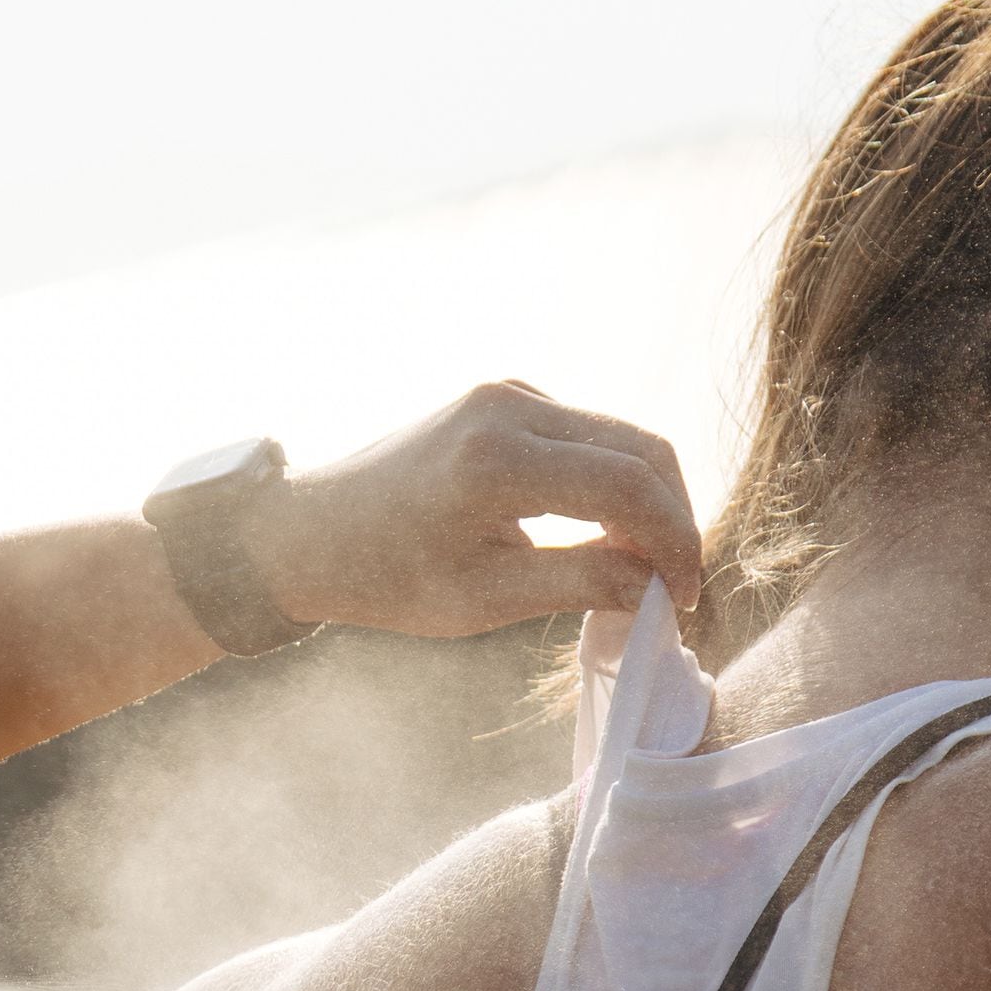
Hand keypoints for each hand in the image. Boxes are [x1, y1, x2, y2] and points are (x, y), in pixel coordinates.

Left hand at [245, 381, 702, 637]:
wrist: (309, 531)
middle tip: (675, 584)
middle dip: (672, 517)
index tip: (682, 598)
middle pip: (640, 448)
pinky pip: (588, 433)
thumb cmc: (387, 576)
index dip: (673, 542)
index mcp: (497, 458)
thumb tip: (659, 585)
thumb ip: (581, 584)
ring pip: (621, 436)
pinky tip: (607, 533)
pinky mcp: (505, 396)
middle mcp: (508, 405)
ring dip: (647, 498)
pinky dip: (612, 479)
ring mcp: (507, 392)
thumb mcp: (485, 598)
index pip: (628, 486)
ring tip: (644, 566)